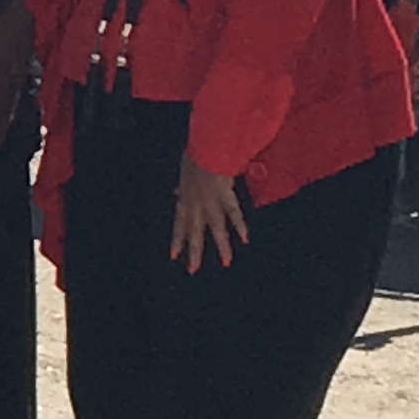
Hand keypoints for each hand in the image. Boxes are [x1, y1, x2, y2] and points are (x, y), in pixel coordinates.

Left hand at [170, 158, 248, 272]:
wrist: (205, 148)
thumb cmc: (195, 157)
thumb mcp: (183, 174)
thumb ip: (182, 188)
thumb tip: (176, 193)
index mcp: (185, 199)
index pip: (179, 224)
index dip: (177, 240)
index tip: (174, 256)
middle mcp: (195, 204)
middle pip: (194, 232)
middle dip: (194, 252)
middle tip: (192, 270)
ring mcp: (210, 201)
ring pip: (215, 228)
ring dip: (221, 246)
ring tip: (226, 263)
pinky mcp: (225, 195)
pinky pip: (233, 214)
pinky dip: (239, 226)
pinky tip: (244, 239)